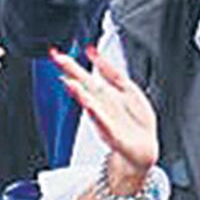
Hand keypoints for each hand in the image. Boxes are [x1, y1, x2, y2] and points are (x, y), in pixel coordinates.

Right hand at [50, 47, 159, 182]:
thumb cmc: (134, 119)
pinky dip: (98, 116)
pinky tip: (92, 108)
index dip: (72, 65)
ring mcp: (106, 120)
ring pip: (92, 105)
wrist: (143, 148)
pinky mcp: (114, 135)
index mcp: (103, 94)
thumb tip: (92, 51)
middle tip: (59, 60)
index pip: (84, 76)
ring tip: (71, 83)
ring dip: (81, 95)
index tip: (56, 52)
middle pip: (86, 87)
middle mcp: (101, 106)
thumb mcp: (126, 88)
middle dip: (72, 74)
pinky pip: (106, 125)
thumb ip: (110, 71)